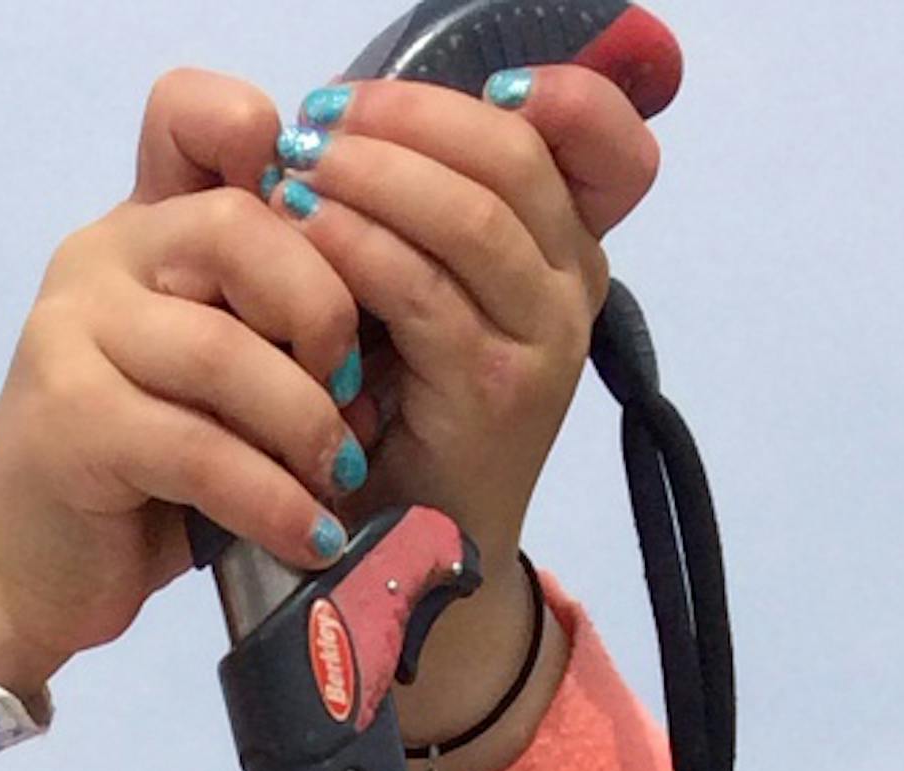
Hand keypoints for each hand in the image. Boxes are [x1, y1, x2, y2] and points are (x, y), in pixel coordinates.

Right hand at [0, 75, 373, 697]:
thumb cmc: (142, 481)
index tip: (333, 229)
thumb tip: (393, 321)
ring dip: (306, 424)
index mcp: (141, 229)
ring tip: (341, 482)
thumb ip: (276, 330)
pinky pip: (199, 449)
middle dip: (322, 310)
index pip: (192, 116)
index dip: (270, 142)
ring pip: (222, 349)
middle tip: (355, 395)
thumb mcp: (219, 387)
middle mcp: (100, 260)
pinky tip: (312, 536)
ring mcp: (72, 335)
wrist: (27, 574)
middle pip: (235, 227)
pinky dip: (272, 499)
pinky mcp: (70, 423)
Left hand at [256, 67, 660, 742]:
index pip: (605, 140)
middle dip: (407, 121)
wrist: (409, 555)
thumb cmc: (396, 410)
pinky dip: (355, 248)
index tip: (471, 81)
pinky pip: (421, 292)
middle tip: (321, 117)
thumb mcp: (419, 291)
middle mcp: (574, 289)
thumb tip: (363, 109)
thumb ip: (424, 209)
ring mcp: (545, 345)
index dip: (556, 91)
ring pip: (468, 215)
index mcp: (569, 250)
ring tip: (298, 164)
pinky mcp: (495, 396)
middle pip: (511, 157)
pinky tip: (301, 230)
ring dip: (371, 175)